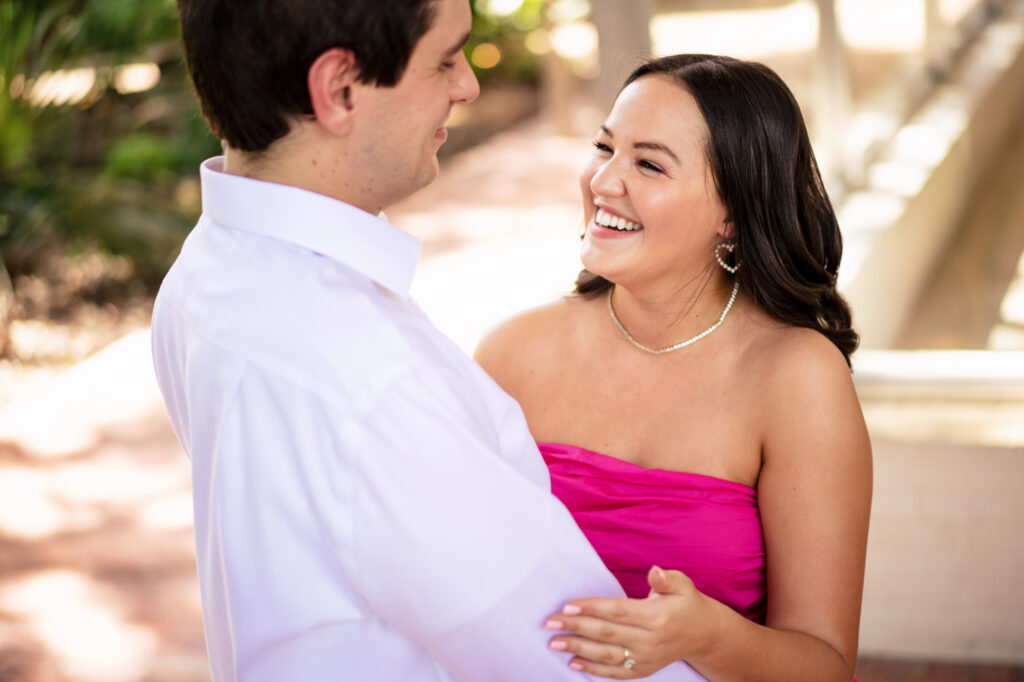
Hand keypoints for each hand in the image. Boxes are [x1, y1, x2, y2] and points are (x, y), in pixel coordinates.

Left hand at [545, 566, 712, 678]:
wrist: (703, 635)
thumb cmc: (687, 604)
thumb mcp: (683, 585)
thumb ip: (666, 579)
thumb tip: (654, 571)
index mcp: (657, 617)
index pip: (618, 612)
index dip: (591, 608)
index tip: (567, 606)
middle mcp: (651, 640)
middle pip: (607, 634)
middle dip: (576, 627)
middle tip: (550, 622)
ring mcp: (646, 658)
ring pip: (606, 655)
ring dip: (578, 648)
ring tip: (554, 642)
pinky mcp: (643, 670)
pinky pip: (614, 672)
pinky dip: (593, 669)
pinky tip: (573, 662)